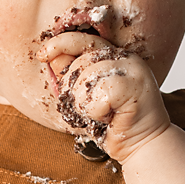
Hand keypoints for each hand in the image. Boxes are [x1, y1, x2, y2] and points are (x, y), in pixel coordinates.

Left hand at [56, 47, 170, 162]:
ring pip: (86, 76)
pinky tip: (110, 117)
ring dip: (84, 104)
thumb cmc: (113, 124)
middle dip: (72, 91)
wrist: (142, 144)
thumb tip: (51, 56)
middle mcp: (124, 57)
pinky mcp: (136, 84)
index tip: (42, 55)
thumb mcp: (83, 98)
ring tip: (102, 113)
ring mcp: (133, 68)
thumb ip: (70, 77)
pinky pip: (99, 93)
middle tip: (90, 109)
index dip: (59, 44)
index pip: (81, 39)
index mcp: (113, 56)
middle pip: (79, 62)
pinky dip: (96, 111)